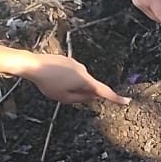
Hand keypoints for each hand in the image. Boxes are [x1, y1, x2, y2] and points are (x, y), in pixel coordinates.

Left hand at [9, 51, 123, 105]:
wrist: (34, 65)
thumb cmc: (48, 83)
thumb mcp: (64, 98)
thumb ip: (81, 98)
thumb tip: (92, 96)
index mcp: (85, 81)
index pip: (103, 92)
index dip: (115, 98)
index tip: (126, 101)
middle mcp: (83, 70)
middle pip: (89, 86)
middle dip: (82, 93)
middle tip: (64, 94)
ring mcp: (76, 64)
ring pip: (80, 80)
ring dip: (72, 85)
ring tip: (55, 85)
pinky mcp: (68, 60)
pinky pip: (72, 73)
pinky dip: (67, 79)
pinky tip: (54, 79)